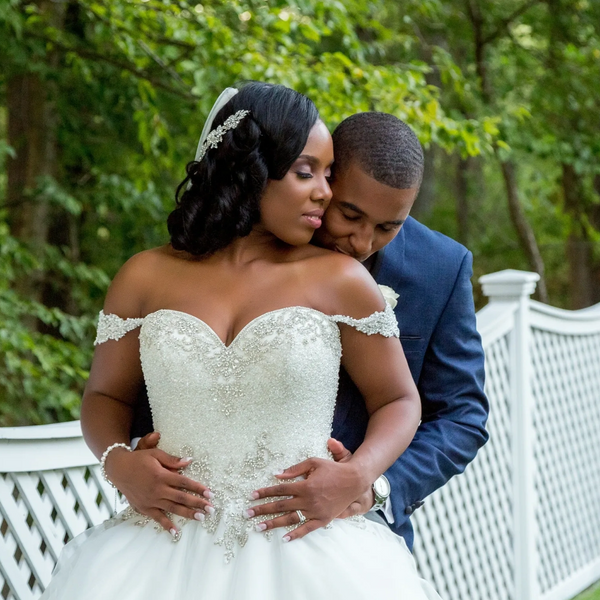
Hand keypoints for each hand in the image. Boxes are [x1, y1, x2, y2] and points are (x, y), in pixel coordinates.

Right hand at [104, 431, 214, 533]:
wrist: (118, 470)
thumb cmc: (139, 460)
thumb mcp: (155, 455)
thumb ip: (172, 460)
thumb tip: (189, 461)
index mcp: (161, 475)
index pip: (184, 482)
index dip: (198, 488)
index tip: (210, 493)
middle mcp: (157, 489)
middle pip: (181, 498)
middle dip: (198, 503)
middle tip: (211, 509)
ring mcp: (151, 500)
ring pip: (172, 509)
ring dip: (187, 514)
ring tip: (201, 518)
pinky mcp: (144, 508)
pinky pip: (157, 518)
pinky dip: (166, 525)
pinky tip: (176, 532)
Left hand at [246, 438, 370, 541]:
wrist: (354, 481)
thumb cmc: (333, 469)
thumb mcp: (313, 462)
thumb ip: (295, 469)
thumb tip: (277, 474)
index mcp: (304, 485)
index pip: (279, 490)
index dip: (264, 492)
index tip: (252, 496)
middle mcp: (307, 500)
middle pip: (280, 506)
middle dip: (262, 509)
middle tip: (247, 514)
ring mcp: (315, 511)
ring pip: (290, 519)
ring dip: (272, 524)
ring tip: (258, 527)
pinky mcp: (322, 519)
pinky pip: (307, 529)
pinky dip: (295, 534)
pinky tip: (283, 538)